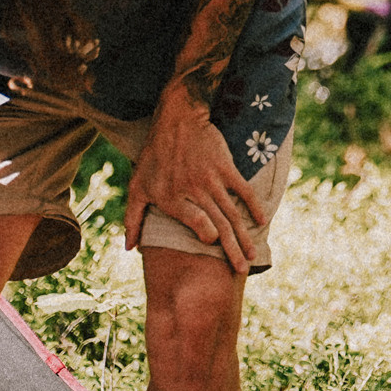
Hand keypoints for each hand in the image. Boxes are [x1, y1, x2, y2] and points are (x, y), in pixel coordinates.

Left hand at [124, 93, 264, 273]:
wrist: (177, 119)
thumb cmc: (154, 155)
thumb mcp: (137, 186)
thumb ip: (132, 219)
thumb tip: (128, 249)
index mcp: (172, 198)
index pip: (196, 222)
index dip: (208, 235)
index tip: (213, 243)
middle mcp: (194, 190)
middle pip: (219, 224)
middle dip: (232, 250)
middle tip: (242, 271)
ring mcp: (212, 178)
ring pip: (232, 213)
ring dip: (244, 236)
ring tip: (253, 255)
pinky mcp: (225, 166)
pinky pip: (243, 190)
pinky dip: (254, 205)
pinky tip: (262, 220)